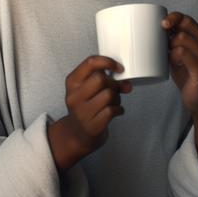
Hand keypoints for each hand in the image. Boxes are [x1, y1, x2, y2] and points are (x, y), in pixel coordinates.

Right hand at [48, 55, 132, 169]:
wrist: (78, 134)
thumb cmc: (86, 106)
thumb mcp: (88, 88)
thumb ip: (105, 79)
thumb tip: (125, 80)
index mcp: (72, 82)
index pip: (90, 63)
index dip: (108, 62)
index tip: (118, 67)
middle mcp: (74, 96)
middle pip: (101, 79)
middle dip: (113, 84)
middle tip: (115, 90)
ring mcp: (82, 112)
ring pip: (108, 95)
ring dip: (116, 98)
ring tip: (113, 102)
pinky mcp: (92, 125)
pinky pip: (112, 110)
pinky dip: (118, 109)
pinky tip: (115, 111)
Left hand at [161, 12, 197, 114]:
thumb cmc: (188, 76)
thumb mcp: (181, 54)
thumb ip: (175, 41)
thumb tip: (156, 28)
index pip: (188, 19)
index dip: (174, 17)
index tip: (161, 23)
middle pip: (185, 26)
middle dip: (169, 33)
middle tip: (164, 45)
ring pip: (181, 39)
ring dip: (169, 46)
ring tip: (169, 57)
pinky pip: (182, 53)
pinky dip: (173, 56)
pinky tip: (172, 63)